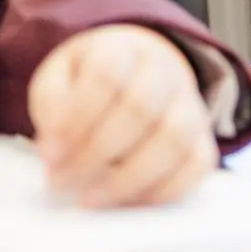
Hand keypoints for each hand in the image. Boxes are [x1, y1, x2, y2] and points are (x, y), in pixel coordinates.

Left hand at [29, 25, 216, 207]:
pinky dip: (165, 189)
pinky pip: (198, 164)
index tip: (48, 154)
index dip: (76, 117)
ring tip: (90, 198)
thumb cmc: (88, 82)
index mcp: (122, 49)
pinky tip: (128, 202)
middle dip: (96, 153)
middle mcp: (165, 71)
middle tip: (61, 182)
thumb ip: (52, 104)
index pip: (107, 74)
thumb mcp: (59, 77)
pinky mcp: (202, 137)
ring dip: (128, 178)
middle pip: (141, 107)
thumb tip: (54, 149)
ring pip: (174, 138)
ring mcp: (190, 104)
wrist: (138, 72)